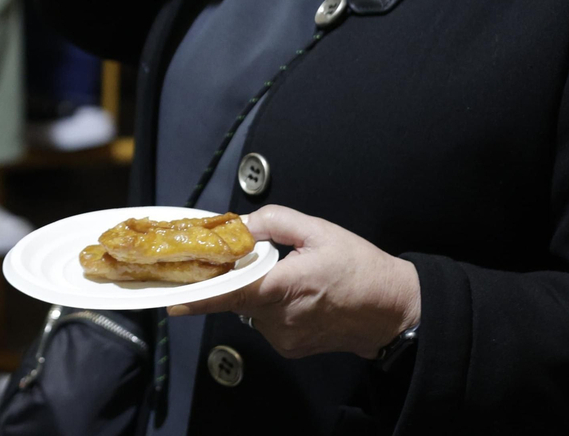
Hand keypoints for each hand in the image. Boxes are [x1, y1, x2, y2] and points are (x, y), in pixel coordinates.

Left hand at [166, 206, 421, 359]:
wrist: (394, 310)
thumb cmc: (361, 269)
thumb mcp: (320, 231)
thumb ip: (275, 222)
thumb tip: (242, 225)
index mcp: (287, 287)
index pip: (233, 294)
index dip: (201, 297)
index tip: (174, 299)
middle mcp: (282, 318)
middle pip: (237, 298)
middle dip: (233, 279)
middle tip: (244, 261)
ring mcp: (285, 337)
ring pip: (250, 310)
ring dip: (256, 293)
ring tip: (289, 278)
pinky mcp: (290, 348)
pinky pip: (265, 323)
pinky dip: (269, 308)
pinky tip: (296, 297)